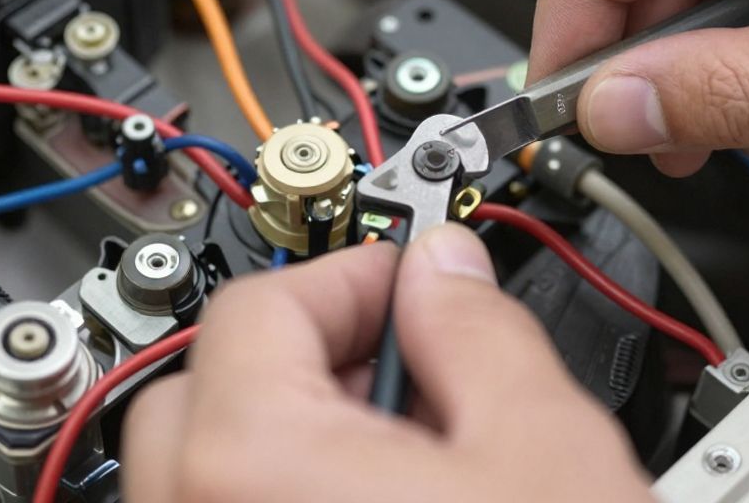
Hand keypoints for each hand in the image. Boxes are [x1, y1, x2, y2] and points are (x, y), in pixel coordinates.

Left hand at [121, 227, 651, 502]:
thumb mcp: (543, 446)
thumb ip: (480, 327)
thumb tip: (444, 269)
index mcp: (252, 465)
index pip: (259, 303)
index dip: (354, 271)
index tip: (413, 277)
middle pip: (204, 383)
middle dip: (309, 349)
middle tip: (403, 356)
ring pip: (205, 464)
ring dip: (297, 425)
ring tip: (410, 443)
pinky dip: (286, 488)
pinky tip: (384, 498)